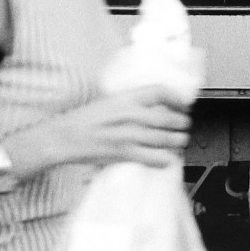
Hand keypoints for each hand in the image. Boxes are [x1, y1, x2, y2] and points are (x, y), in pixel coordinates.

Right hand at [18, 85, 191, 170]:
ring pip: (163, 138)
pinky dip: (163, 159)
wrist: (64, 137)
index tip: (182, 102)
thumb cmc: (83, 119)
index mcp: (125, 98)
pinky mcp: (124, 153)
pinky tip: (167, 159)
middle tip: (185, 125)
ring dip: (176, 141)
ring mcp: (128, 134)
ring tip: (180, 141)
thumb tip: (150, 106)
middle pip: (166, 117)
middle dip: (180, 123)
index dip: (176, 97)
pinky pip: (152, 157)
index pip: (159, 91)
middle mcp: (130, 114)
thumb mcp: (108, 102)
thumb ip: (129, 103)